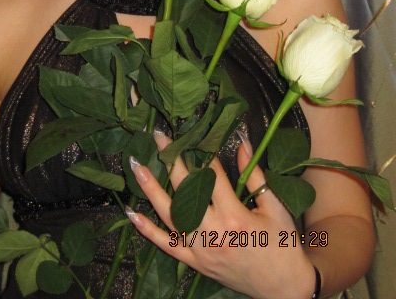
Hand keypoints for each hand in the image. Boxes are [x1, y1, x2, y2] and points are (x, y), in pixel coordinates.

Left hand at [126, 133, 315, 298]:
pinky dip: (148, 231)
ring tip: (137, 167)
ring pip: (170, 216)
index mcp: (236, 217)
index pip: (213, 177)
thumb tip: (241, 140)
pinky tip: (131, 214)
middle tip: (159, 136)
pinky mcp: (196, 263)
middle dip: (172, 161)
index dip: (203, 152)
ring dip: (152, 190)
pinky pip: (167, 246)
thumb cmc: (283, 244)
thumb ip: (254, 174)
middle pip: (186, 191)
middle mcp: (214, 233)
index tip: (193, 132)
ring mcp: (201, 250)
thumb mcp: (274, 206)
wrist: (284, 288)